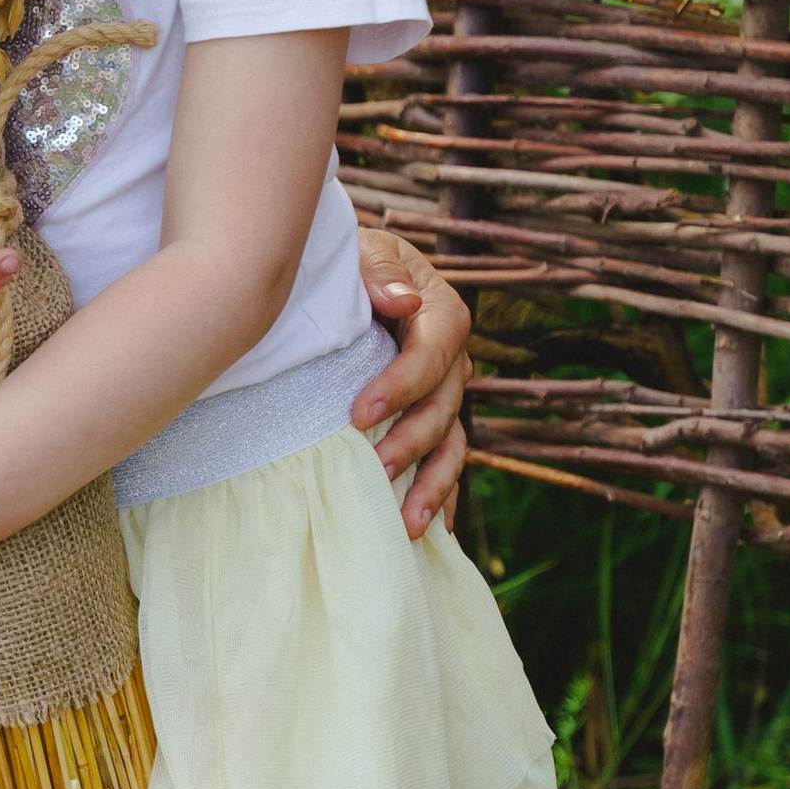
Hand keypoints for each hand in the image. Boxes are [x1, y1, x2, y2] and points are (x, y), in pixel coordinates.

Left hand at [353, 228, 471, 537]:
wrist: (338, 280)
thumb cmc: (345, 262)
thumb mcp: (358, 253)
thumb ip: (377, 272)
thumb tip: (402, 301)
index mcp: (440, 311)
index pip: (434, 351)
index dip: (402, 385)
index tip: (359, 415)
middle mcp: (451, 357)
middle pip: (445, 405)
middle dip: (412, 442)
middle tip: (374, 470)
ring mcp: (443, 394)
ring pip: (451, 443)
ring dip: (433, 486)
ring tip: (407, 525)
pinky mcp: (428, 422)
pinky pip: (442, 463)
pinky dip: (439, 497)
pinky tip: (430, 535)